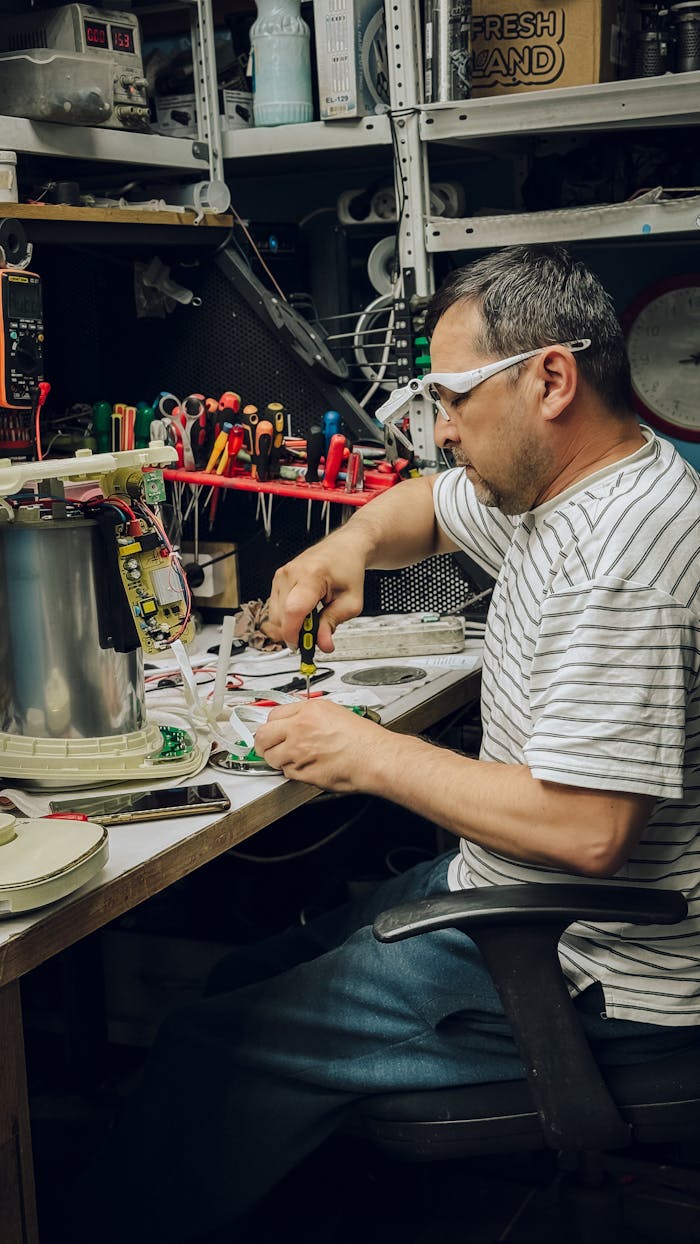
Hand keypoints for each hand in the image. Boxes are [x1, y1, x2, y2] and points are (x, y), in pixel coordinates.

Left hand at [254, 698, 388, 791]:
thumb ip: (310, 715)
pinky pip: (287, 772)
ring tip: (293, 758)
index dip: (272, 724)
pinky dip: (293, 772)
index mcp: (308, 711)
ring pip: (272, 757)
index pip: (273, 715)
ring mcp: (299, 751)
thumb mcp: (335, 713)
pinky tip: (307, 767)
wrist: (375, 758)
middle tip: (267, 747)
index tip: (272, 730)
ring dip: (279, 759)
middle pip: (263, 736)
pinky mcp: (302, 772)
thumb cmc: (364, 739)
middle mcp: (300, 729)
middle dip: (263, 743)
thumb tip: (295, 720)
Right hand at [267, 538, 366, 651]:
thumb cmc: (348, 569)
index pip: (294, 610)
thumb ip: (334, 624)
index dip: (295, 633)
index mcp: (311, 575)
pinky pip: (275, 608)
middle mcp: (291, 573)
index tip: (302, 646)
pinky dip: (287, 616)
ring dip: (291, 624)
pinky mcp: (277, 580)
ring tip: (312, 618)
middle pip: (281, 617)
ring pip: (274, 615)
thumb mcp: (351, 602)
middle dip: (296, 632)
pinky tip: (304, 611)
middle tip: (315, 634)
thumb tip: (323, 644)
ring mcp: (281, 575)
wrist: (344, 549)